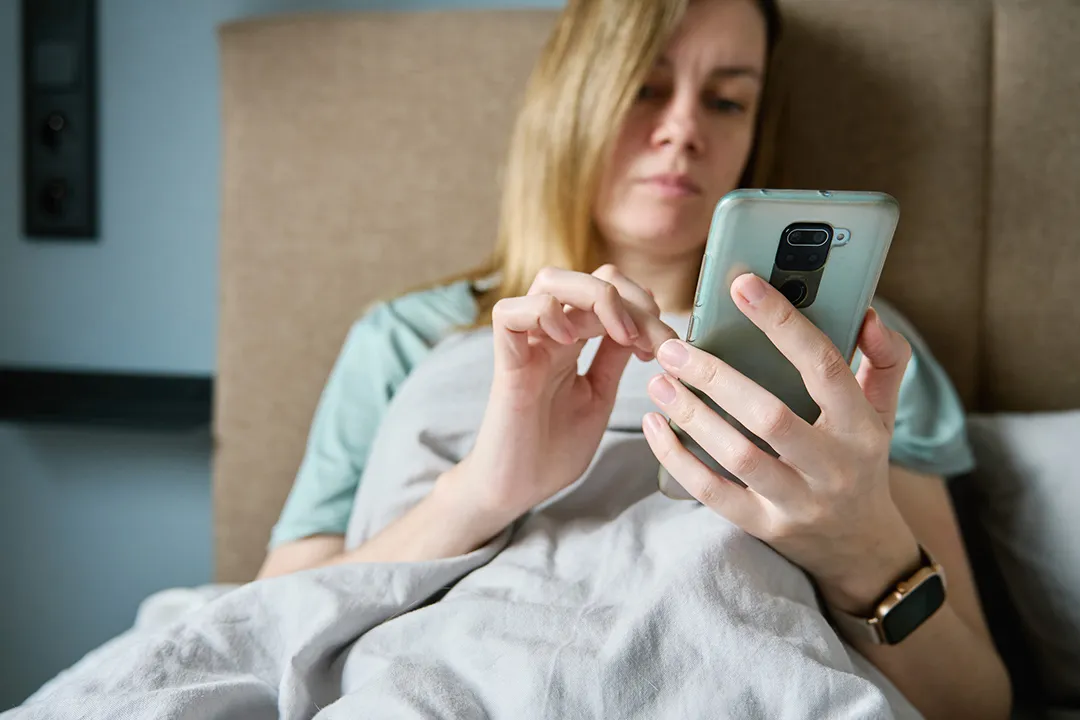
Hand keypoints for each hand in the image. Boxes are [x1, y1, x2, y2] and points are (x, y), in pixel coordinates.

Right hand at [444, 264, 676, 534]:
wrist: (516, 491)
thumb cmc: (553, 451)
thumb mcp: (599, 396)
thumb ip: (613, 358)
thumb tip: (643, 326)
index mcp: (573, 341)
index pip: (608, 290)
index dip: (643, 306)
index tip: (666, 345)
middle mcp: (549, 335)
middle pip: (584, 276)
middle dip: (628, 297)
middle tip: (650, 340)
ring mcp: (526, 345)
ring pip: (550, 282)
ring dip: (595, 298)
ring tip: (619, 335)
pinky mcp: (505, 364)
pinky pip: (509, 313)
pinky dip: (545, 314)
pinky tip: (571, 341)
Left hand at [642, 272, 920, 612]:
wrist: (860, 545)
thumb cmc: (861, 459)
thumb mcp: (883, 410)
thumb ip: (884, 358)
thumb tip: (868, 312)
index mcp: (861, 427)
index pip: (823, 367)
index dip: (782, 323)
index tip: (742, 285)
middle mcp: (832, 467)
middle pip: (770, 417)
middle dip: (716, 377)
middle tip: (673, 346)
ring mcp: (797, 502)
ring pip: (738, 456)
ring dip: (692, 416)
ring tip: (659, 381)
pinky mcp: (764, 527)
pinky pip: (713, 493)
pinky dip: (679, 459)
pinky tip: (656, 426)